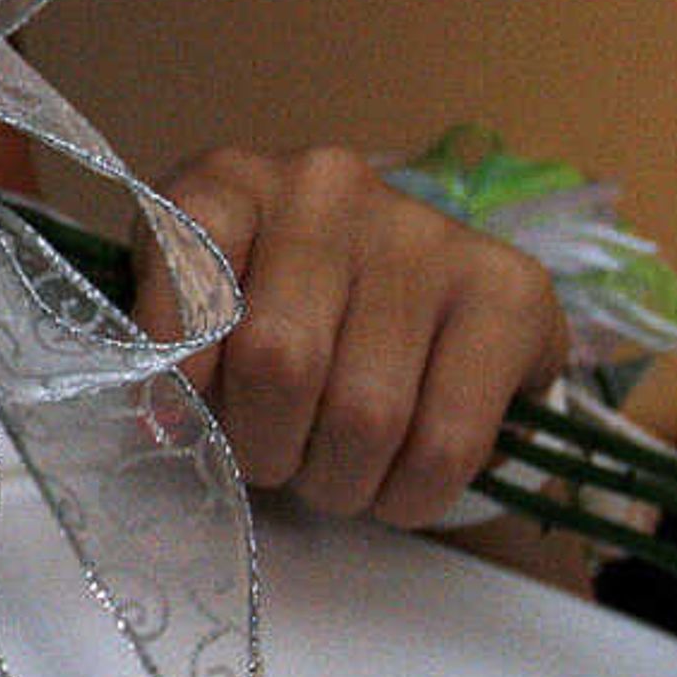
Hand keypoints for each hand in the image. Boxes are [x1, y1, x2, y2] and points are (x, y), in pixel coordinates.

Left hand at [143, 145, 566, 527]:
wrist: (417, 291)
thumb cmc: (276, 311)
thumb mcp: (197, 307)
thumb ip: (173, 346)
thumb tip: (169, 422)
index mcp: (231, 183)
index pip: (183, 268)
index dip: (176, 367)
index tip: (178, 419)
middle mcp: (329, 189)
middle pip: (278, 361)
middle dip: (265, 449)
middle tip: (273, 462)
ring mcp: (426, 231)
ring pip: (365, 412)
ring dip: (337, 480)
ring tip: (332, 473)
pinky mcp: (508, 288)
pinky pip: (449, 439)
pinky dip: (409, 494)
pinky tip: (394, 487)